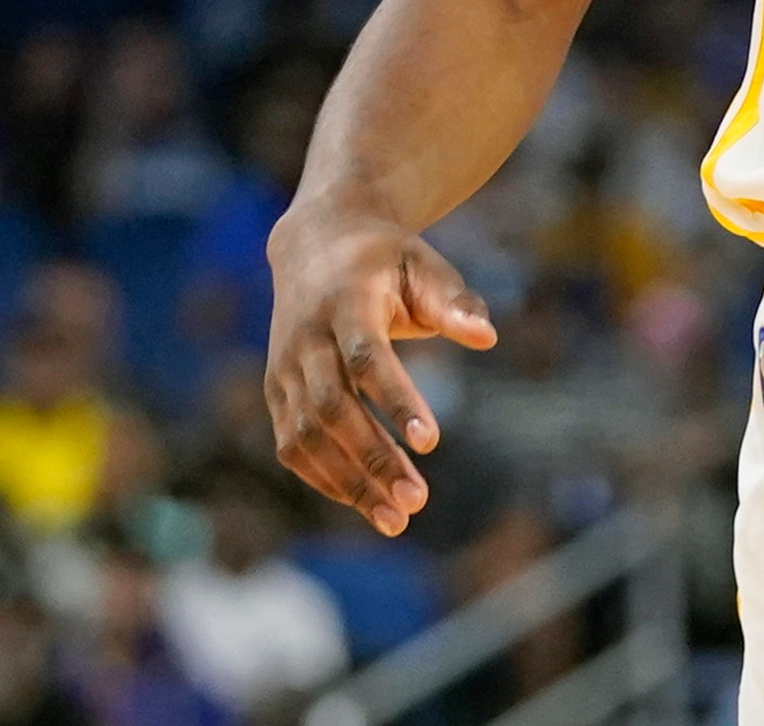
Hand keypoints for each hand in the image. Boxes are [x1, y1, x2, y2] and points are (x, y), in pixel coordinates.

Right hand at [264, 196, 496, 536]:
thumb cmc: (385, 260)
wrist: (315, 244)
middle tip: (417, 501)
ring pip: (306, 436)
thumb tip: (486, 337)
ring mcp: (284, 368)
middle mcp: (305, 338)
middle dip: (372, 457)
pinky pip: (292, 445)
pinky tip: (367, 503)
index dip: (395, 400)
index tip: (431, 442)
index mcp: (343, 301)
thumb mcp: (424, 264)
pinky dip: (326, 478)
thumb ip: (454, 301)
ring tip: (397, 519)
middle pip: (332, 407)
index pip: (365, 358)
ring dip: (350, 481)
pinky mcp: (277, 392)